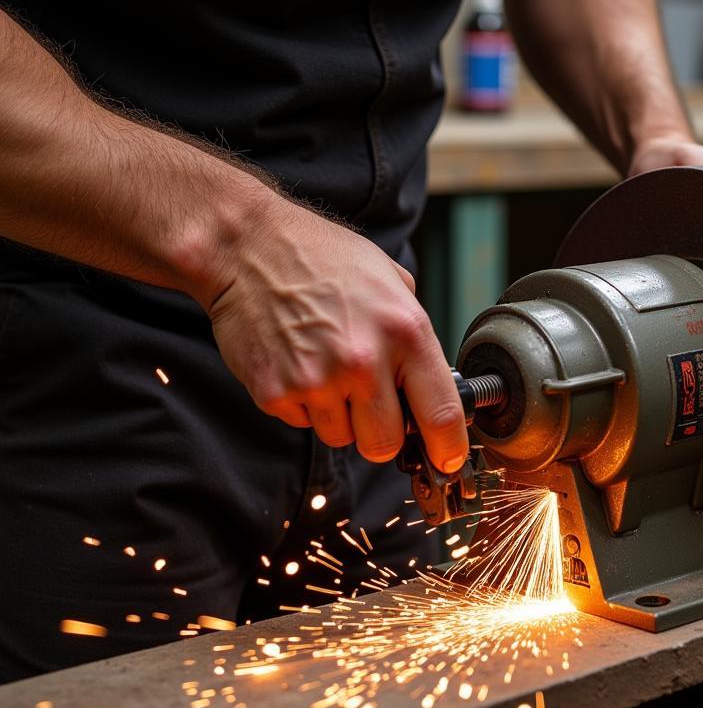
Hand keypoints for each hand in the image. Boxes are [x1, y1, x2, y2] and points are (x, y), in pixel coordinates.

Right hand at [204, 200, 468, 472]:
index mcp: (404, 331)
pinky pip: (302, 424)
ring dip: (339, 415)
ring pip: (341, 438)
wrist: (248, 247)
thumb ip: (415, 333)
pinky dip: (303, 404)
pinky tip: (298, 362)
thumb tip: (433, 381)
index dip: (448, 449)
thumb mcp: (390, 280)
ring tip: (326, 365)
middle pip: (385, 444)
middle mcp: (363, 361)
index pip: (440, 414)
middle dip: (381, 432)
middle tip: (369, 402)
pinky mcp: (275, 393)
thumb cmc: (323, 258)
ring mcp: (316, 380)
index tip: (448, 460)